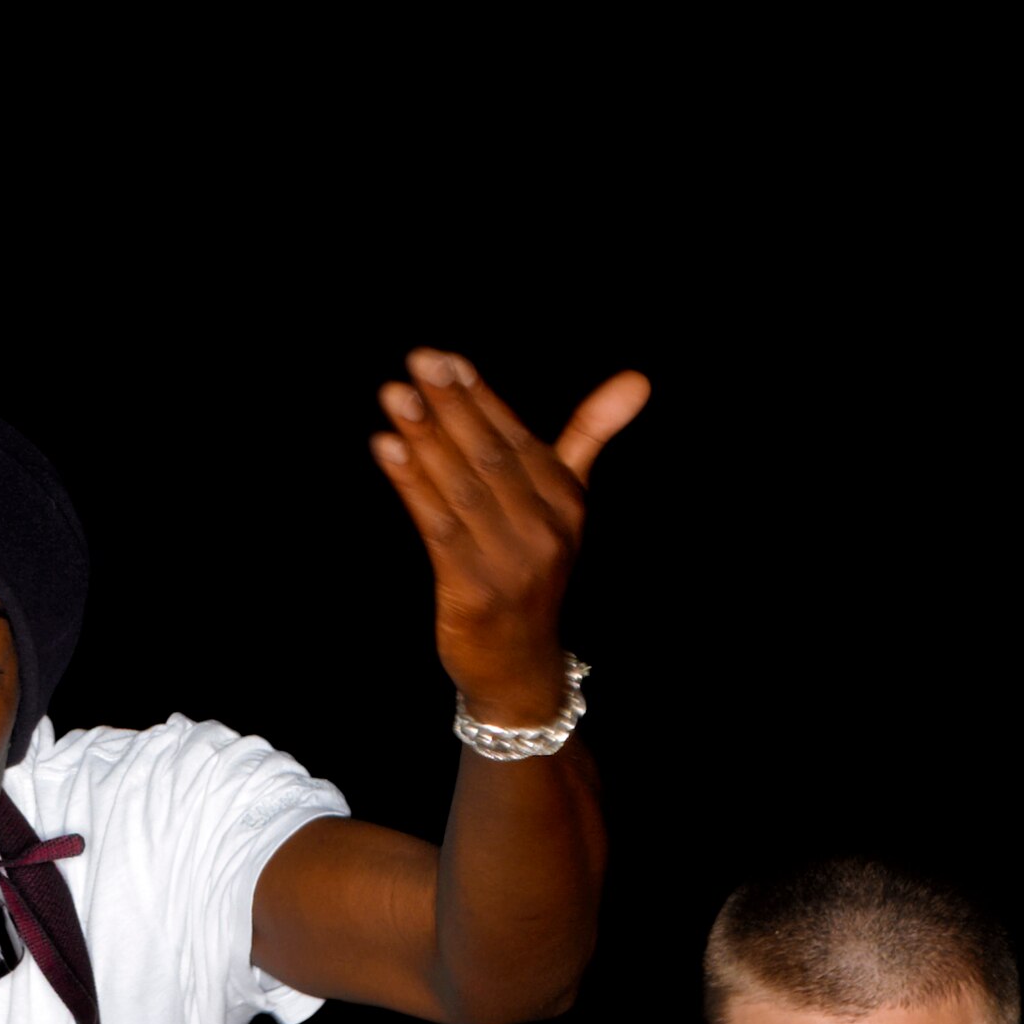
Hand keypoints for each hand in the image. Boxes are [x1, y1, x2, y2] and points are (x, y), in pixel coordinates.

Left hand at [364, 348, 648, 721]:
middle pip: (490, 455)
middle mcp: (546, 528)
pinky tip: (386, 449)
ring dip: (425, 439)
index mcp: (566, 501)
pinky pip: (437, 528)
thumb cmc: (533, 568)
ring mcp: (512, 562)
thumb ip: (589, 436)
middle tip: (418, 362)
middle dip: (451, 406)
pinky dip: (411, 485)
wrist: (520, 665)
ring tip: (395, 396)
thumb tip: (637, 377)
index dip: (479, 395)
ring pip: (462, 488)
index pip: (516, 436)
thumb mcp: (566, 504)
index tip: (444, 358)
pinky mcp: (475, 590)